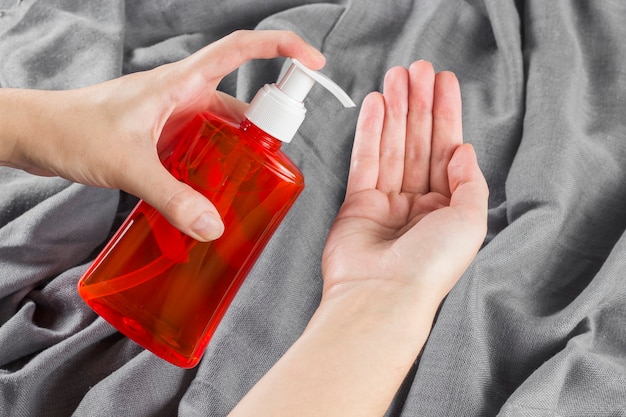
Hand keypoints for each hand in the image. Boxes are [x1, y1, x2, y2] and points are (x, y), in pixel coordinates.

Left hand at [3, 30, 324, 241]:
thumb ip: (172, 197)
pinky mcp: (162, 136)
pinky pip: (201, 146)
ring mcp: (172, 116)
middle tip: (276, 161)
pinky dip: (214, 165)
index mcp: (181, 81)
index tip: (315, 63)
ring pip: (222, 128)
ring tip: (249, 184)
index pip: (241, 48)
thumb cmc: (72, 129)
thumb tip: (214, 226)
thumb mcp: (128, 164)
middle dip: (267, 124)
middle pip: (241, 98)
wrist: (35, 134)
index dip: (282, 47)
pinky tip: (213, 191)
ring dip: (238, 151)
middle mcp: (182, 94)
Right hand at [230, 61, 488, 416]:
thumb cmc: (430, 267)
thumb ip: (469, 181)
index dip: (446, 114)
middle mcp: (419, 203)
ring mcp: (387, 202)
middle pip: (419, 142)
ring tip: (395, 78)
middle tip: (416, 70)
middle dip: (418, 104)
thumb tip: (462, 148)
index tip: (442, 83)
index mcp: (448, 208)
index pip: (448, 149)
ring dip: (395, 111)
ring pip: (392, 146)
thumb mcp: (470, 222)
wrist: (382, 295)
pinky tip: (376, 106)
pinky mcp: (358, 203)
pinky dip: (371, 132)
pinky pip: (366, 160)